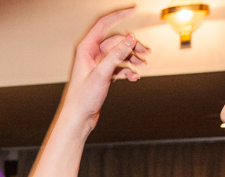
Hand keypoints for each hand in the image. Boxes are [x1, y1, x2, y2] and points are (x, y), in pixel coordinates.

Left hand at [59, 7, 148, 131]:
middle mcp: (91, 54)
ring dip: (132, 58)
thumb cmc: (82, 98)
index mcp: (86, 48)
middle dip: (132, 46)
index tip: (134, 9)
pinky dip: (127, 70)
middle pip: (116, 41)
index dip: (119, 14)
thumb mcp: (102, 74)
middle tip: (146, 53)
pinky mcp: (102, 74)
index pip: (104, 23)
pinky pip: (118, 66)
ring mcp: (97, 64)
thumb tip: (130, 38)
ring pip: (119, 54)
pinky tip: (134, 78)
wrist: (78, 118)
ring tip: (143, 65)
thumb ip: (117, 55)